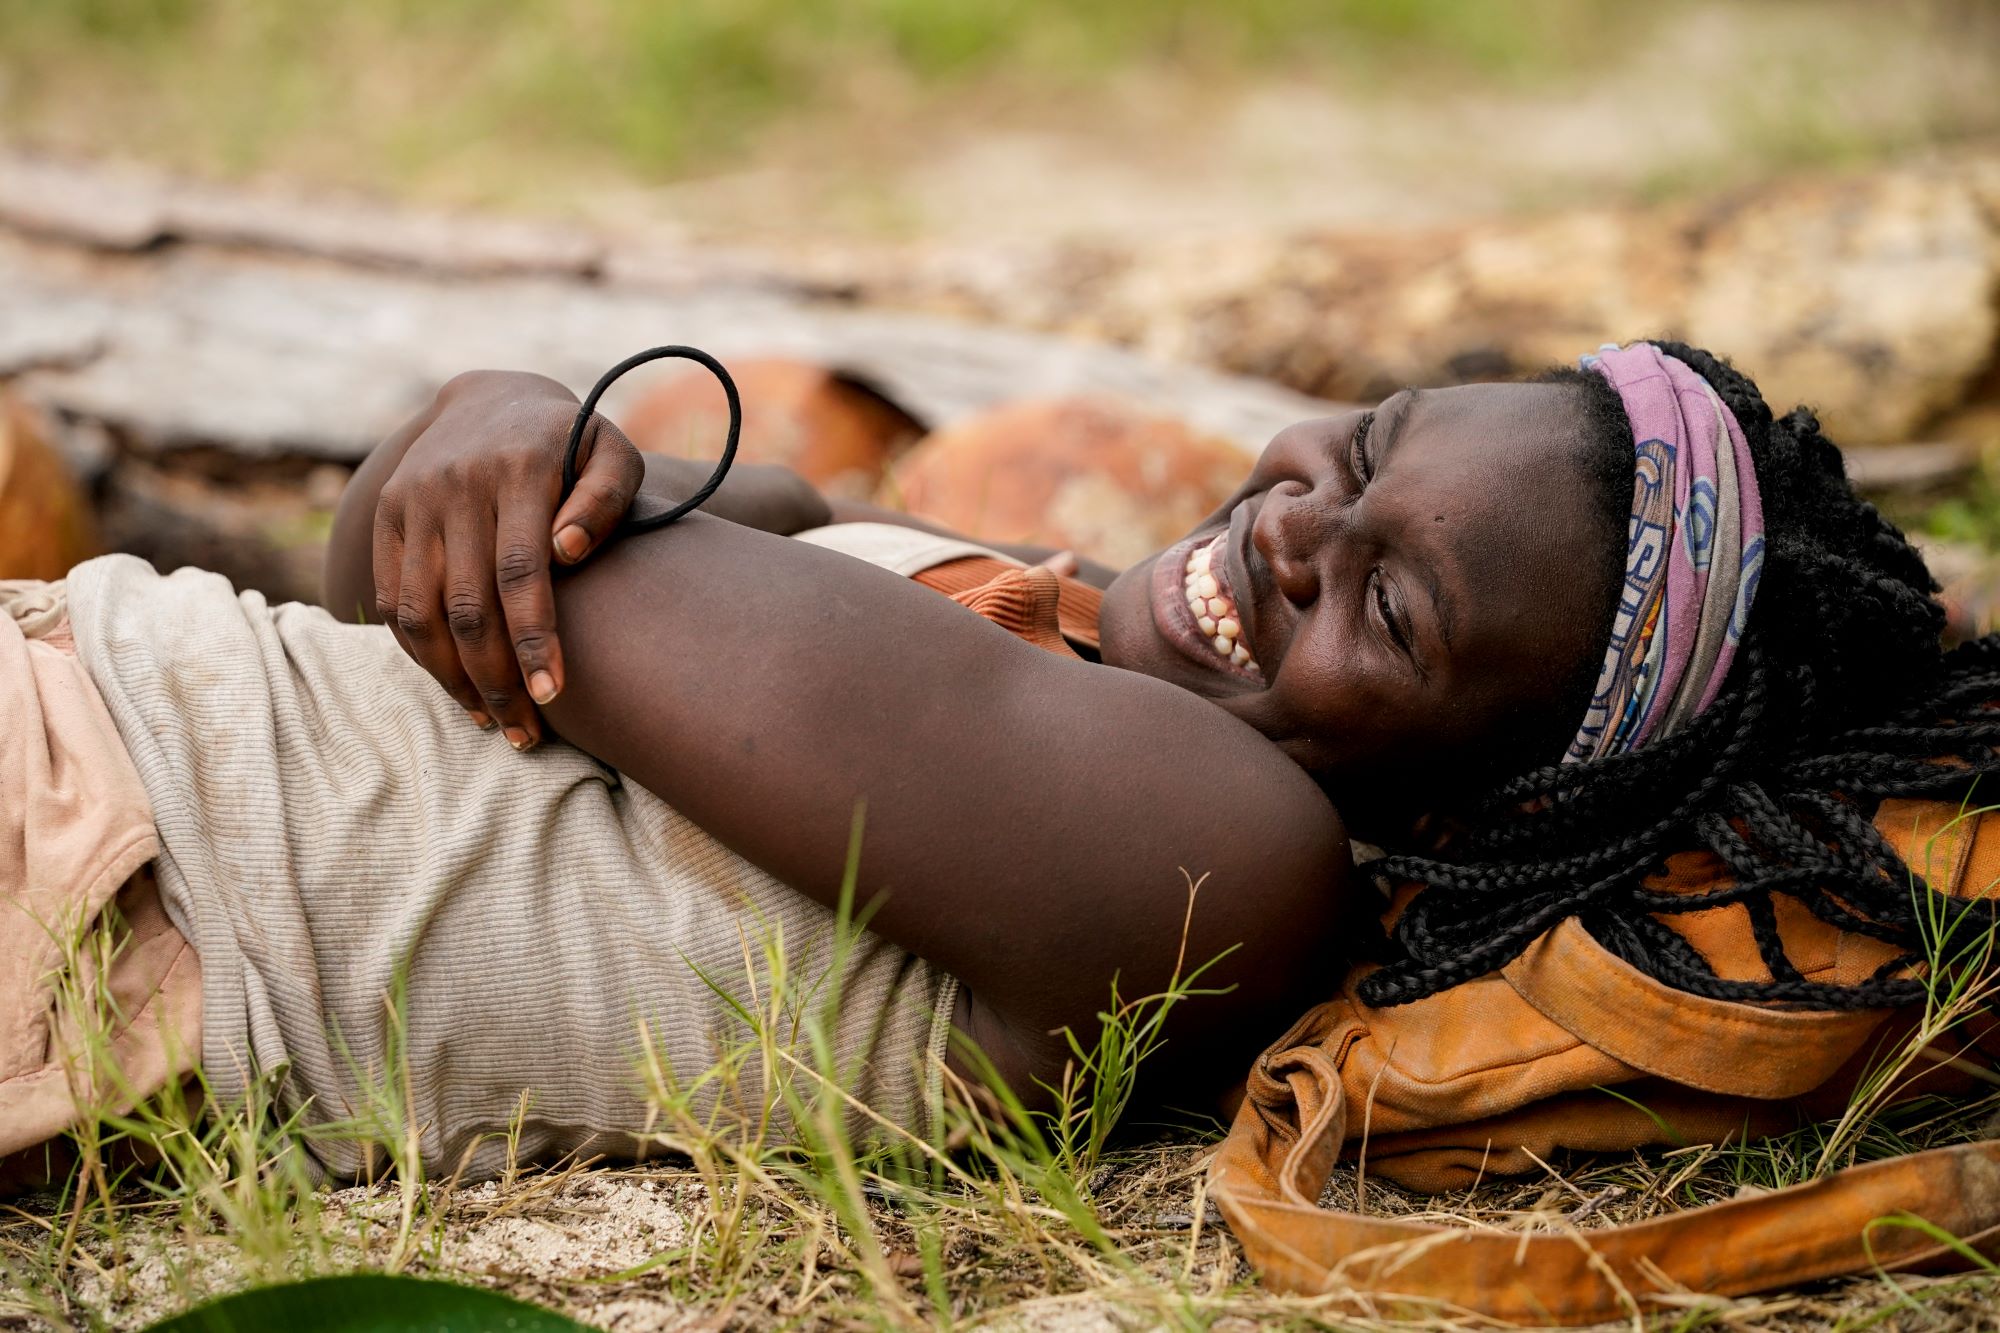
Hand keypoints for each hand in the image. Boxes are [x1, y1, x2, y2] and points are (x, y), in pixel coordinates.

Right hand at [371, 370, 643, 748]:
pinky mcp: (387, 514)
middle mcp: (456, 484)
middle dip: (495, 679)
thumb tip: (570, 550)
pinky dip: (419, 653)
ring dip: (453, 678)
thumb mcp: (612, 452)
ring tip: (492, 721)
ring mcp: (413, 499)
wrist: (494, 399)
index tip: (553, 696)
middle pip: (466, 605)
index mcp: (518, 470)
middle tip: (526, 733)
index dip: (532, 639)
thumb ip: (607, 497)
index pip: (519, 571)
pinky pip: (393, 599)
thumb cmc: (572, 444)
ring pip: (420, 612)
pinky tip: (455, 685)